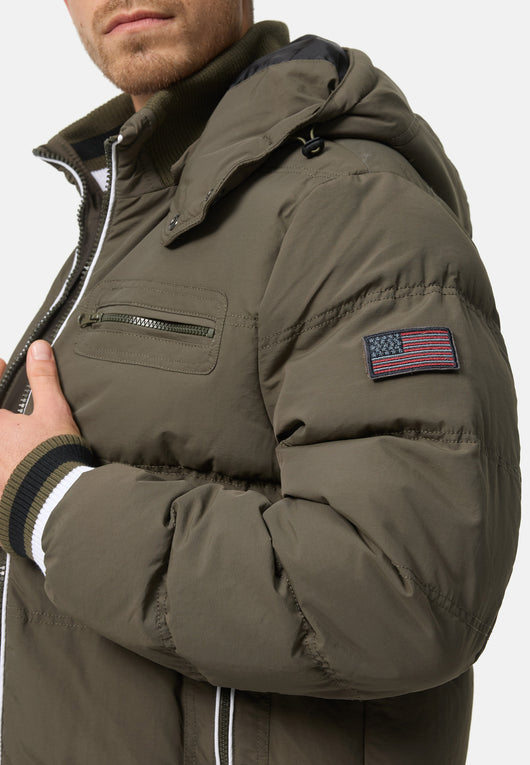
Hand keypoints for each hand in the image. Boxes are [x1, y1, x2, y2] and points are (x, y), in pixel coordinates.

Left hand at [0, 341, 79, 496]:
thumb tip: (39, 350)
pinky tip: (17, 467)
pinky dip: (8, 467)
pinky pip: (2, 476)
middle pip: (0, 423)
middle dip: (6, 414)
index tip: (2, 366)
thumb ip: (43, 380)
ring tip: (18, 441)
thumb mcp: (53, 411)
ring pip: (1, 450)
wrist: (57, 502)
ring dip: (8, 441)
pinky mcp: (0, 494)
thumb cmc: (52, 459)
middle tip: (13, 411)